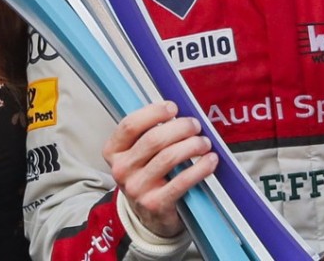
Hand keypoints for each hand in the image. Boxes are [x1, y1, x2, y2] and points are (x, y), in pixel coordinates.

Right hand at [104, 101, 217, 237]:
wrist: (148, 216)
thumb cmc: (147, 176)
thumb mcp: (138, 154)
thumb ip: (150, 133)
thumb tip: (180, 114)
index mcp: (114, 151)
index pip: (130, 125)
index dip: (153, 113)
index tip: (173, 107)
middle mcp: (121, 170)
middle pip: (153, 140)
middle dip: (180, 128)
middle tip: (195, 125)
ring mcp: (137, 188)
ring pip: (168, 158)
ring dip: (192, 145)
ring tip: (204, 143)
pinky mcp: (155, 204)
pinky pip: (181, 181)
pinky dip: (199, 169)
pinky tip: (210, 161)